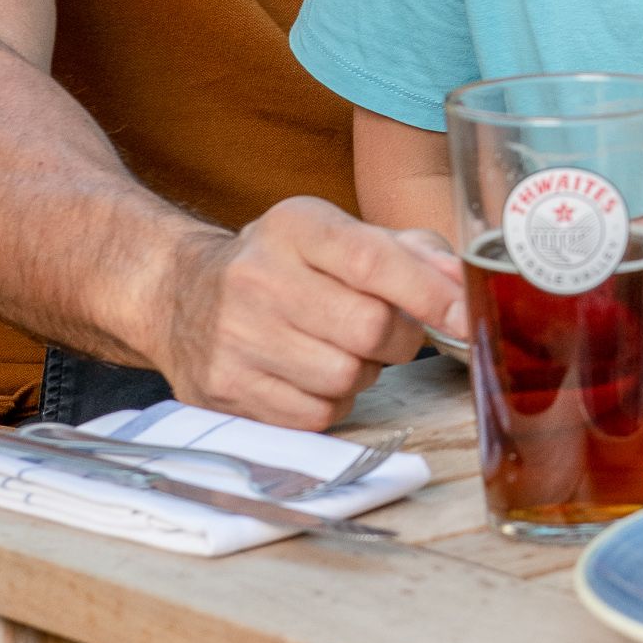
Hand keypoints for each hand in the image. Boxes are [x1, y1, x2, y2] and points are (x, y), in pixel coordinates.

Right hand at [154, 197, 465, 430]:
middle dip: (398, 339)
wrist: (180, 293)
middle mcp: (258, 276)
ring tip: (339, 349)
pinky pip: (315, 415)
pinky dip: (330, 403)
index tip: (462, 315)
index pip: (374, 261)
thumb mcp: (338, 236)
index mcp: (295, 227)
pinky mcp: (225, 387)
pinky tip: (311, 375)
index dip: (429, 293)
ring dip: (362, 373)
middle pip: (369, 328)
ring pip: (345, 378)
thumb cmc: (283, 265)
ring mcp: (235, 336)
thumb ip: (409, 252)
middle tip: (387, 333)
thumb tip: (460, 282)